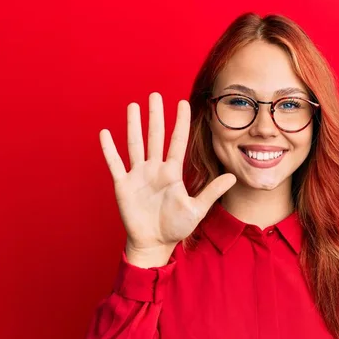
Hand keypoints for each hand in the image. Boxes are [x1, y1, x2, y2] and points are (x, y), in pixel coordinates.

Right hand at [99, 92, 235, 264]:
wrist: (154, 243)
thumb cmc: (176, 227)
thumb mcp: (196, 209)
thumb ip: (212, 192)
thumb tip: (233, 177)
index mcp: (172, 173)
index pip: (177, 142)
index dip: (180, 123)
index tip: (183, 103)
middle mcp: (155, 169)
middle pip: (155, 137)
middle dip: (155, 116)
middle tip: (155, 95)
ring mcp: (138, 176)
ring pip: (135, 145)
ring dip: (133, 125)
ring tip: (133, 106)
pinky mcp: (123, 185)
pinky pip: (115, 164)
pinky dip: (109, 149)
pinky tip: (105, 133)